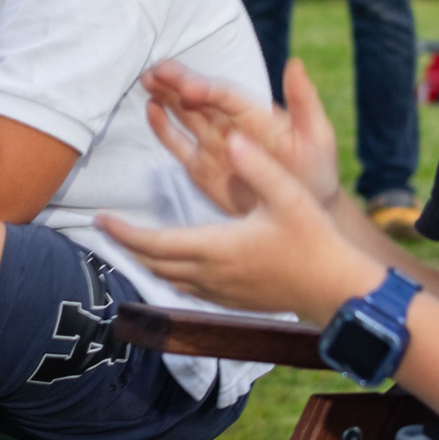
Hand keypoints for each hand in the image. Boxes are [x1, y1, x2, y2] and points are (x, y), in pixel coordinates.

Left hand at [100, 132, 374, 322]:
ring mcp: (221, 292)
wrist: (337, 290)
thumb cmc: (316, 240)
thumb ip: (256, 165)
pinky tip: (170, 265)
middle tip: (105, 227)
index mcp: (218, 247)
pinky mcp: (232, 301)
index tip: (101, 219)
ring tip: (130, 241)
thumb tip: (229, 138)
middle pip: (154, 263)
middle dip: (126, 244)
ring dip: (145, 260)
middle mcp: (212, 274)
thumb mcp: (289, 195)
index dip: (124, 232)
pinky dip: (168, 274)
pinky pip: (187, 290)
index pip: (156, 242)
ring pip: (168, 279)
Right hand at [143, 58, 342, 214]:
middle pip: (199, 99)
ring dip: (165, 96)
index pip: (227, 97)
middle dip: (176, 83)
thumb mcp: (317, 137)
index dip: (207, 90)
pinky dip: (164, 127)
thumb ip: (305, 102)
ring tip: (145, 79)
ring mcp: (215, 145)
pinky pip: (179, 144)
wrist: (304, 211)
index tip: (188, 89)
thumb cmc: (316, 173)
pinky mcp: (202, 168)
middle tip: (154, 70)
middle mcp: (231, 124)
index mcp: (256, 116)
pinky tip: (151, 108)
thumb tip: (296, 63)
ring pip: (185, 115)